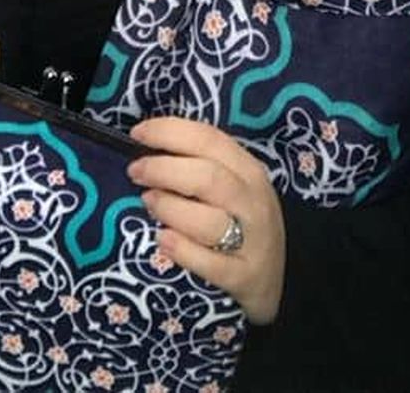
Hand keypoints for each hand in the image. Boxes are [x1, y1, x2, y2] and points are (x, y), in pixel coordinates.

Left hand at [128, 117, 284, 324]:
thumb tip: (152, 147)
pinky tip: (163, 240)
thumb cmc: (242, 221)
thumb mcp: (235, 186)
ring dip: (170, 208)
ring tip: (149, 202)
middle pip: (208, 177)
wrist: (274, 277)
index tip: (138, 133)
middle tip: (136, 171)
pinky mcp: (242, 275)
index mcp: (248, 170)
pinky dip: (182, 250)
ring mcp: (250, 240)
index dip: (171, 132)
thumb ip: (203, 166)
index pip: (210, 140)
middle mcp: (252, 201)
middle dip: (164, 170)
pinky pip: (209, 263)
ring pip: (208, 220)